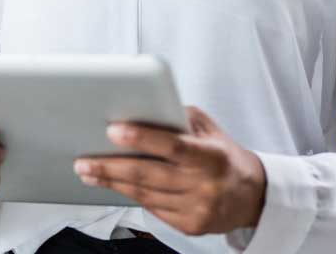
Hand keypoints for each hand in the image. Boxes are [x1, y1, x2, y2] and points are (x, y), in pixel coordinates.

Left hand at [73, 105, 265, 236]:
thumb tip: (140, 108)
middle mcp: (205, 185)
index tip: (112, 130)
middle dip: (110, 167)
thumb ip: (178, 118)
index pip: (172, 146)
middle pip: (148, 175)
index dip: (141, 138)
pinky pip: (152, 209)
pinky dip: (131, 195)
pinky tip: (115, 185)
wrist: (252, 196)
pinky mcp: (190, 226)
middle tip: (83, 160)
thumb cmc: (224, 156)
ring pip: (144, 195)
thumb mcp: (209, 130)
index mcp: (212, 156)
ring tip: (89, 172)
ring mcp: (197, 209)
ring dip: (113, 183)